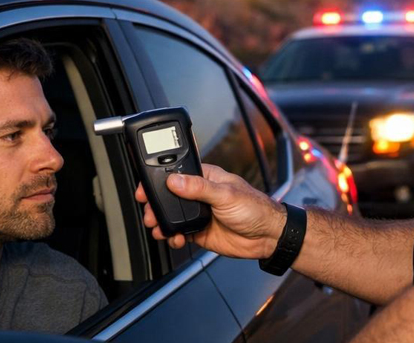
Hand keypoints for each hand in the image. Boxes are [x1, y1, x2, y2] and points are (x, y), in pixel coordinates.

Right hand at [135, 164, 285, 258]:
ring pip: (172, 216)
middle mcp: (199, 194)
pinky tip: (174, 239)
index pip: (176, 174)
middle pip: (169, 197)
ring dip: (161, 222)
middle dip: (156, 205)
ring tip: (157, 228)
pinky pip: (179, 234)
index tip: (145, 188)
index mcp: (206, 178)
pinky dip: (172, 237)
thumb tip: (175, 181)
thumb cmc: (255, 208)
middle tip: (148, 212)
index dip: (159, 180)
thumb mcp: (226, 194)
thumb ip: (199, 188)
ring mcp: (199, 213)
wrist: (268, 237)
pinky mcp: (200, 232)